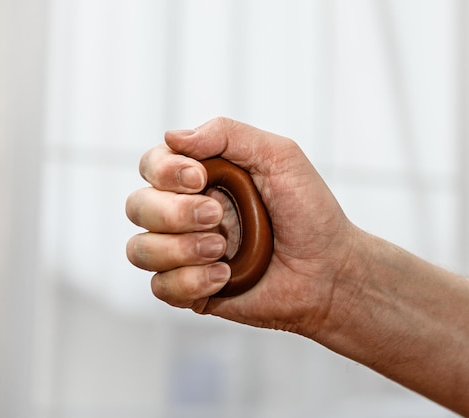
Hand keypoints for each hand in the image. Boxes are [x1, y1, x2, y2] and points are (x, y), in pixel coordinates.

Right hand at [126, 117, 356, 334]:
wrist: (330, 270)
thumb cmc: (310, 212)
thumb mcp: (279, 157)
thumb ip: (227, 135)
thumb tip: (172, 136)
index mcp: (203, 178)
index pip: (152, 165)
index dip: (164, 171)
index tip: (200, 178)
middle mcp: (186, 213)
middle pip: (137, 206)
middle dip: (173, 212)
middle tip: (217, 217)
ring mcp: (186, 253)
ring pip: (139, 250)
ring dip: (180, 249)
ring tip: (222, 250)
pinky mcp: (192, 290)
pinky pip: (160, 287)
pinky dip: (191, 281)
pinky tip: (225, 276)